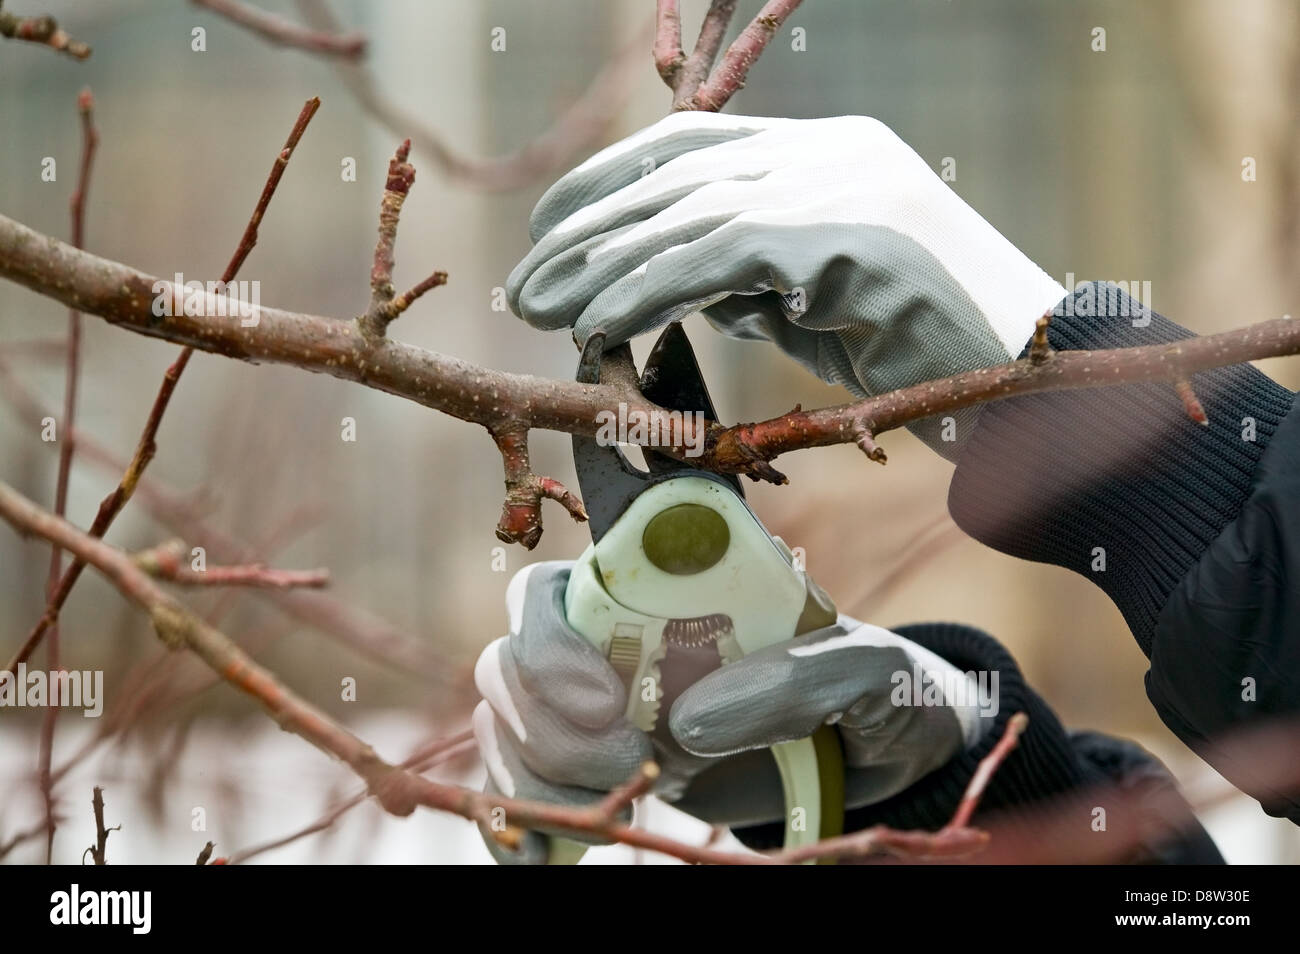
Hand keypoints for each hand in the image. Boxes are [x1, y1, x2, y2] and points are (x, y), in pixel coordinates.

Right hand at [473, 561, 989, 862]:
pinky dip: (522, 825)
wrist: (888, 759)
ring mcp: (603, 714)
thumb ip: (795, 678)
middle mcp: (614, 646)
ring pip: (509, 731)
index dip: (550, 640)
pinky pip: (526, 791)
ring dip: (540, 776)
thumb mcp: (866, 670)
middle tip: (631, 762)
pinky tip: (546, 854)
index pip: (552, 589)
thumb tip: (693, 719)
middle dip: (550, 725)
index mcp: (661, 594)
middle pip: (511, 664)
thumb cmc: (875, 689)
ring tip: (622, 810)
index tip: (607, 700)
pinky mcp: (607, 776)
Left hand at [506, 112, 1064, 454]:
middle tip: (523, 280)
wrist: (1032, 381)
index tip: (549, 229)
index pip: (692, 144)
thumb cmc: (928, 351)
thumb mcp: (822, 303)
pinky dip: (646, 290)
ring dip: (598, 263)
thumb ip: (752, 281)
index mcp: (826, 152)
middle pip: (675, 172)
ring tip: (537, 306)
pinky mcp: (842, 237)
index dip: (610, 182)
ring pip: (686, 210)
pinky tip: (596, 322)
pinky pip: (716, 257)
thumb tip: (669, 288)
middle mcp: (828, 154)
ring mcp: (840, 186)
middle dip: (586, 226)